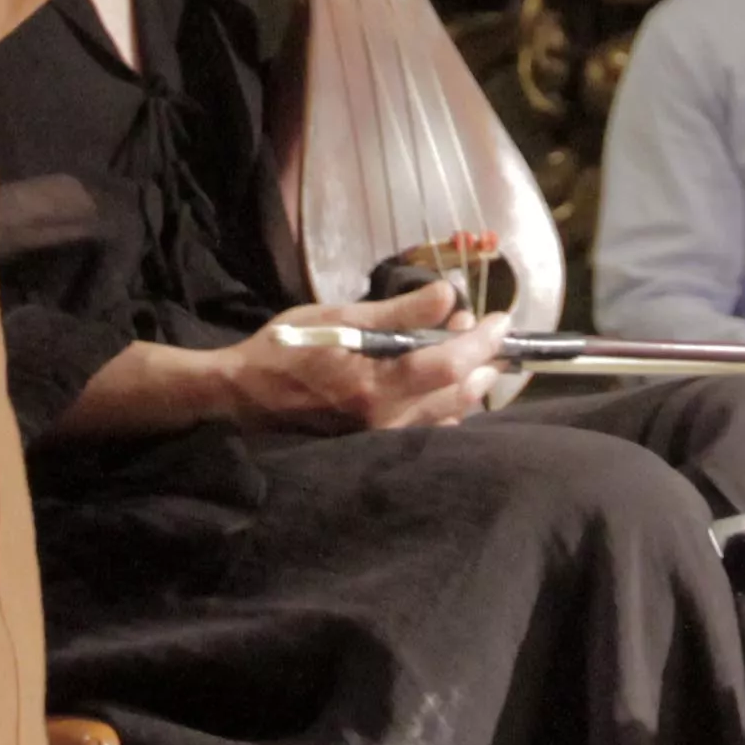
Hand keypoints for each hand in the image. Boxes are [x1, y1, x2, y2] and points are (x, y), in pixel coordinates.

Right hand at [202, 283, 502, 433]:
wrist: (243, 399)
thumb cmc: (286, 350)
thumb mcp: (338, 317)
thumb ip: (397, 312)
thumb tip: (449, 295)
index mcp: (374, 386)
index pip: (448, 365)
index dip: (482, 341)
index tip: (500, 318)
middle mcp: (385, 421)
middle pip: (457, 395)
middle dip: (482, 362)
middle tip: (488, 334)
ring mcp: (381, 440)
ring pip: (448, 416)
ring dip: (469, 385)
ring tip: (475, 358)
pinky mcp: (375, 448)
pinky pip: (428, 432)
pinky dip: (447, 409)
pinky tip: (448, 391)